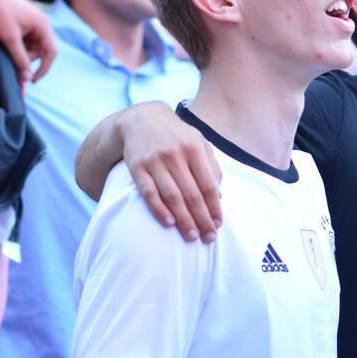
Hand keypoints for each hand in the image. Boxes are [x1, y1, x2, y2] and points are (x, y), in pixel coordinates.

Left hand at [0, 0, 56, 81]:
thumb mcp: (9, 38)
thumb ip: (20, 58)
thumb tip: (28, 78)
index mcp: (43, 25)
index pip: (51, 52)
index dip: (44, 68)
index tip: (31, 80)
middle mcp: (41, 24)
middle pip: (41, 51)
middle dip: (27, 58)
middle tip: (10, 56)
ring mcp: (32, 24)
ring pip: (32, 48)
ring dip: (20, 53)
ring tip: (5, 45)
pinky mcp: (23, 25)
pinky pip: (25, 42)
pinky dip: (16, 46)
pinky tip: (5, 41)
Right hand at [121, 103, 222, 242]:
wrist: (141, 119)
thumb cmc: (175, 135)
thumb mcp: (197, 141)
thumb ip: (210, 166)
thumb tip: (219, 196)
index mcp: (193, 147)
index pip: (208, 184)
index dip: (214, 207)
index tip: (219, 224)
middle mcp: (174, 154)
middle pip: (192, 193)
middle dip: (202, 218)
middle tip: (209, 237)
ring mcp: (154, 161)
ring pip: (172, 196)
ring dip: (184, 219)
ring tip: (192, 236)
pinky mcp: (137, 167)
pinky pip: (149, 193)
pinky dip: (159, 209)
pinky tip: (169, 223)